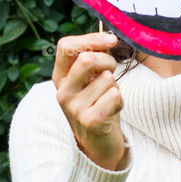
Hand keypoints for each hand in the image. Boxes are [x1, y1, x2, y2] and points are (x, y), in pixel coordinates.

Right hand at [52, 32, 126, 170]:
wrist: (98, 144)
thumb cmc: (97, 105)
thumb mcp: (90, 80)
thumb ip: (94, 59)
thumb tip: (108, 37)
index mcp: (60, 77)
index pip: (66, 46)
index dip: (91, 38)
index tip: (111, 40)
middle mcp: (62, 92)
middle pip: (87, 59)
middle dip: (108, 61)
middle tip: (112, 71)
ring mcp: (74, 108)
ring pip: (107, 79)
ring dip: (116, 86)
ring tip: (108, 100)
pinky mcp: (90, 121)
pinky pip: (115, 95)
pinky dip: (120, 101)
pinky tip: (112, 111)